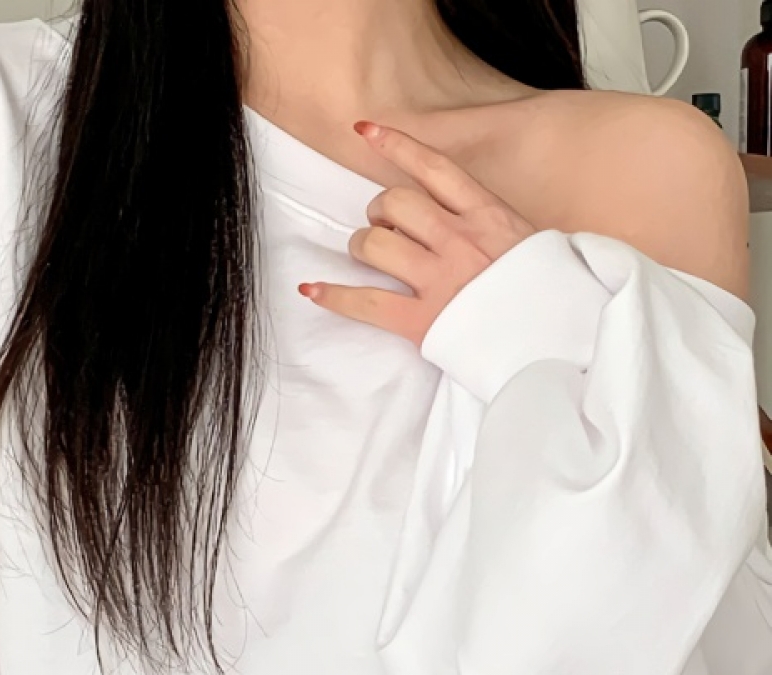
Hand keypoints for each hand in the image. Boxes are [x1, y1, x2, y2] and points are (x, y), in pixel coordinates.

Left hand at [299, 121, 535, 347]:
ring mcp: (439, 282)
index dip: (395, 146)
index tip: (367, 131)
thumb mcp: (533, 242)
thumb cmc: (551, 295)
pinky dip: (333, 296)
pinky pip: (364, 302)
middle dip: (379, 211)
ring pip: (374, 244)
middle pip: (395, 203)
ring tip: (368, 255)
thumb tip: (465, 215)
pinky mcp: (423, 323)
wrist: (564, 341)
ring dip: (362, 245)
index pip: (434, 168)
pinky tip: (312, 289)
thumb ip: (495, 224)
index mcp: (489, 217)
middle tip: (382, 226)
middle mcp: (460, 242)